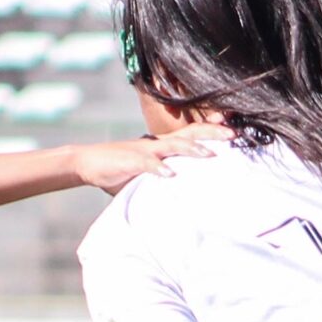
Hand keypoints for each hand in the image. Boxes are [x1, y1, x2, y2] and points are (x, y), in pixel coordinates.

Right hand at [72, 124, 228, 194]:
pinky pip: (147, 163)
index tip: (233, 130)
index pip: (192, 133)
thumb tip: (183, 192)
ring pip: (172, 145)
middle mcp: (157, 143)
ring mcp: (144, 150)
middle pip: (189, 133)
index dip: (212, 130)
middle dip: (212, 132)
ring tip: (209, 154)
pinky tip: (170, 174)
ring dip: (192, 149)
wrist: (88, 162)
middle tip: (233, 134)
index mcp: (163, 145)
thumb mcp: (147, 173)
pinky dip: (159, 168)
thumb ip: (165, 178)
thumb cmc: (120, 169)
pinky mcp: (130, 161)